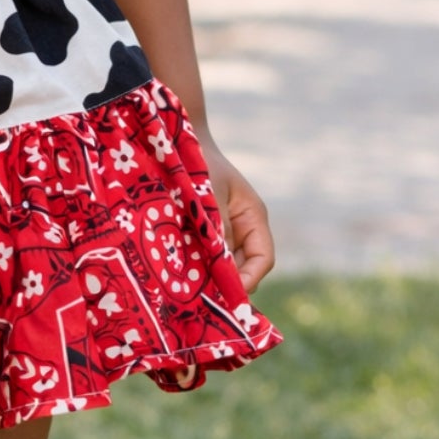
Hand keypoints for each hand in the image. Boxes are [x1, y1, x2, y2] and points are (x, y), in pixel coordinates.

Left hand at [193, 128, 275, 296]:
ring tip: (187, 286)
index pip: (262, 259)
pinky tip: (176, 269)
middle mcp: (242, 227)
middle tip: (201, 298)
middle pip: (242, 267)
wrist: (180, 141)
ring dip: (208, 273)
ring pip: (222, 263)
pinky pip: (204, 253)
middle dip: (225, 281)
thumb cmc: (200, 162)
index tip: (227, 293)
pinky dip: (195, 262)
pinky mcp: (203, 231)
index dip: (248, 279)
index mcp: (253, 217)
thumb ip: (217, 227)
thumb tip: (221, 264)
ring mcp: (223, 230)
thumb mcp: (209, 193)